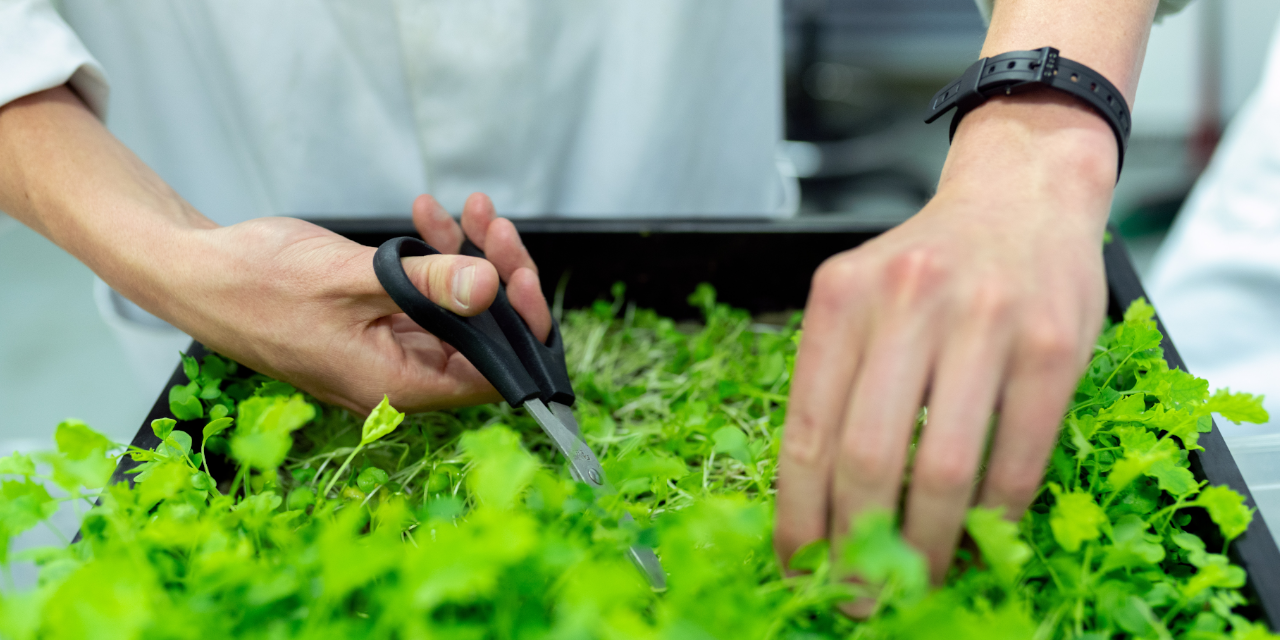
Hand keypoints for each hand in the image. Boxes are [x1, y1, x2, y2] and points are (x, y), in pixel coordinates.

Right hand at [158, 192, 549, 413]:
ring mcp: (386, 353)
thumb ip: (427, 285)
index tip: (520, 273)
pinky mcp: (374, 327)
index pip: (493, 374)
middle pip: (481, 338)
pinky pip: (423, 299)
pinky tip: (428, 216)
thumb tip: (490, 289)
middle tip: (492, 224)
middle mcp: (397, 379)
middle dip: (496, 276)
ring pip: (456, 313)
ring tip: (467, 209)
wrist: (196, 272)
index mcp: (397, 385)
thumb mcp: (353, 276)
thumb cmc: (257, 282)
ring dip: (467, 259)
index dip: (519, 326)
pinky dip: (432, 260)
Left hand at [773, 93, 1114, 593]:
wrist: (1021, 193)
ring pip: (944, 469)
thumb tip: (816, 505)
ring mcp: (985, 321)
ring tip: (915, 584)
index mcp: (841, 298)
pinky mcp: (1053, 344)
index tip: (799, 565)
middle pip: (868, 459)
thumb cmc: (930, 265)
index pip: (806, 431)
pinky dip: (994, 516)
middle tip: (858, 595)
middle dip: (858, 546)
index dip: (799, 516)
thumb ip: (837, 382)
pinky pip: (1017, 457)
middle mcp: (906, 302)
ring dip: (928, 546)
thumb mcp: (861, 299)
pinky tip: (978, 541)